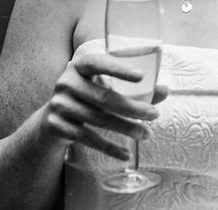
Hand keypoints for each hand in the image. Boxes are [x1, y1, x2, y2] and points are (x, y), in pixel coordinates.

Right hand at [38, 53, 166, 160]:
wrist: (51, 119)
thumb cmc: (88, 97)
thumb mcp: (104, 87)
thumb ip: (133, 88)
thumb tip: (165, 90)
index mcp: (80, 66)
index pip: (99, 63)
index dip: (119, 69)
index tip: (141, 76)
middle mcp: (66, 82)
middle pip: (103, 97)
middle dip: (132, 108)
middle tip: (154, 115)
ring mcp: (59, 105)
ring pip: (98, 119)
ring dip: (125, 128)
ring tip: (146, 134)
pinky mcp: (57, 126)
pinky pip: (88, 138)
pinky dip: (109, 147)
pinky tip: (126, 153)